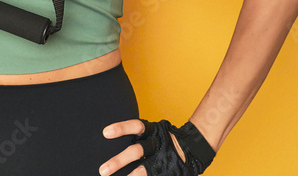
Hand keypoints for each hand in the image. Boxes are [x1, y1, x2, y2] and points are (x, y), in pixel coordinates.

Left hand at [100, 119, 214, 175]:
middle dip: (119, 161)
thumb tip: (109, 135)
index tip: (105, 133)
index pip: (136, 126)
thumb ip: (138, 134)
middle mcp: (157, 144)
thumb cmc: (166, 138)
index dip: (121, 128)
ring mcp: (162, 160)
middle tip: (103, 170)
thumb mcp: (155, 130)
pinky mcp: (167, 172)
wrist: (195, 148)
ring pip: (144, 170)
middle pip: (136, 151)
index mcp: (154, 130)